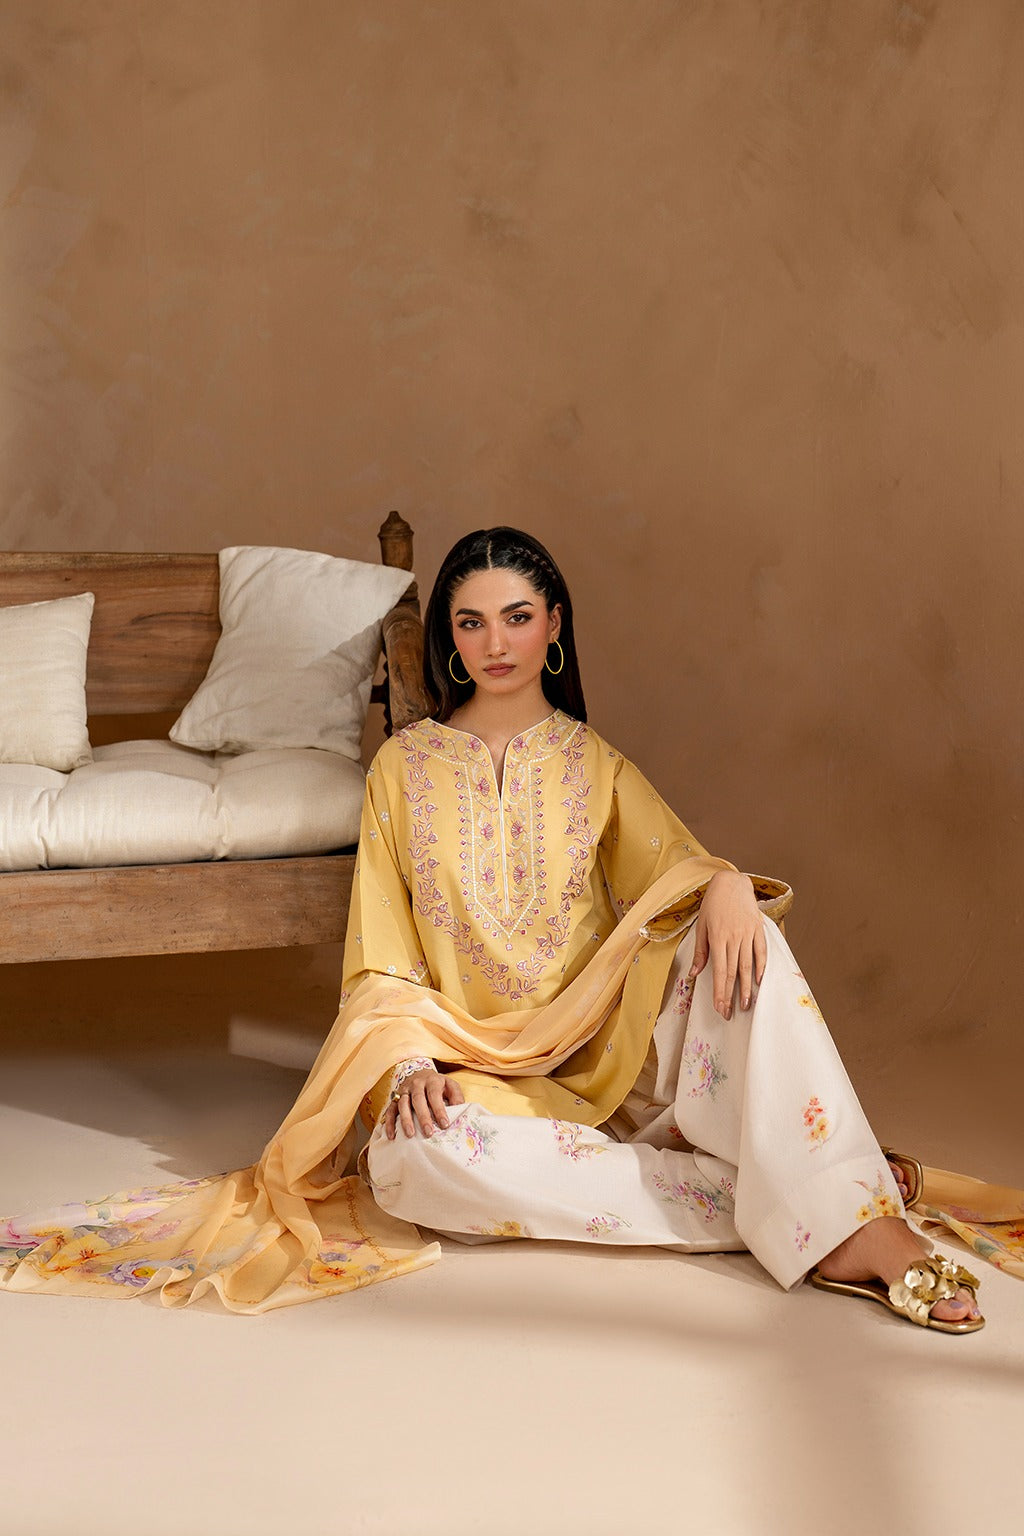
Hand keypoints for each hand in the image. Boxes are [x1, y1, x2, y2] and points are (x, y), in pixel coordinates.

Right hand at [383, 1068, 465, 1139]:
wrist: (420, 1073)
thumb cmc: (438, 1085)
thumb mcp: (450, 1085)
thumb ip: (456, 1096)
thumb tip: (460, 1109)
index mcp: (432, 1081)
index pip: (434, 1094)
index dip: (439, 1109)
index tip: (445, 1124)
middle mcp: (416, 1084)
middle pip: (418, 1099)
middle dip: (423, 1117)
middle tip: (428, 1132)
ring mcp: (404, 1091)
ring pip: (403, 1104)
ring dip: (406, 1120)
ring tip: (410, 1135)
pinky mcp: (395, 1099)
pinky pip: (390, 1110)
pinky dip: (390, 1123)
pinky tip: (392, 1136)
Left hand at [688, 870, 766, 1019]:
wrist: (731, 883)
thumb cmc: (713, 904)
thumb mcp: (702, 926)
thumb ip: (701, 951)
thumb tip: (695, 974)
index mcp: (718, 938)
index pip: (720, 971)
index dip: (720, 992)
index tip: (720, 1008)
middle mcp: (734, 938)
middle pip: (734, 972)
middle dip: (732, 995)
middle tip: (731, 1013)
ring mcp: (748, 933)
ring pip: (748, 965)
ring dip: (748, 986)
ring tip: (747, 1004)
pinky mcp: (758, 929)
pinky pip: (761, 951)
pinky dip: (761, 966)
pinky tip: (760, 980)